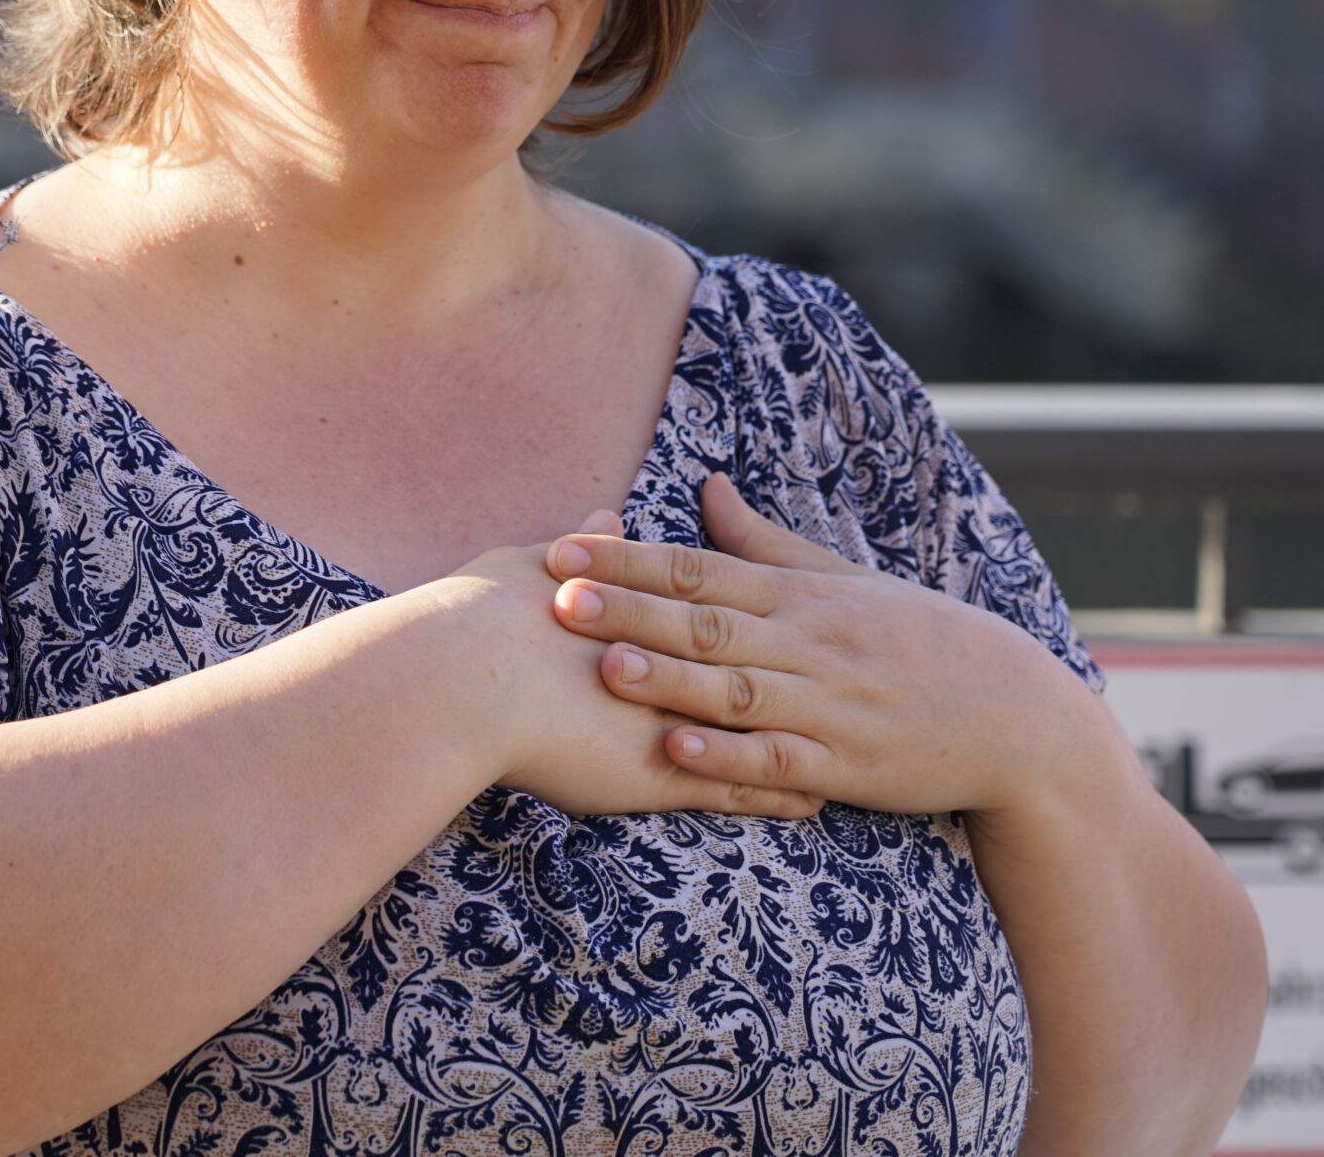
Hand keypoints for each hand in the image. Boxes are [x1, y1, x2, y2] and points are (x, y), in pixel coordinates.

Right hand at [424, 512, 819, 821]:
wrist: (462, 677)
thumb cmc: (485, 620)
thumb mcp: (535, 568)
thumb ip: (580, 548)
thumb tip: (605, 520)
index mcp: (654, 604)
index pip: (729, 600)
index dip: (771, 605)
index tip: (808, 605)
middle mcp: (682, 656)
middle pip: (771, 658)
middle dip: (819, 665)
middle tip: (860, 665)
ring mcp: (683, 717)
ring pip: (771, 729)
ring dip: (812, 736)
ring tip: (854, 741)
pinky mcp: (669, 775)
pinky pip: (742, 788)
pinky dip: (779, 796)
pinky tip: (811, 804)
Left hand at [542, 475, 1109, 819]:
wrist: (1016, 717)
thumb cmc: (921, 642)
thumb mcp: (844, 580)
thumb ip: (765, 541)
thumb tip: (703, 485)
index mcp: (802, 596)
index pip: (701, 568)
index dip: (629, 559)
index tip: (564, 549)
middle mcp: (809, 644)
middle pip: (705, 622)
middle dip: (630, 608)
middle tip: (557, 595)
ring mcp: (827, 706)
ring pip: (735, 689)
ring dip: (668, 680)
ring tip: (604, 666)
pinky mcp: (844, 766)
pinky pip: (775, 762)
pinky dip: (724, 757)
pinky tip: (674, 750)